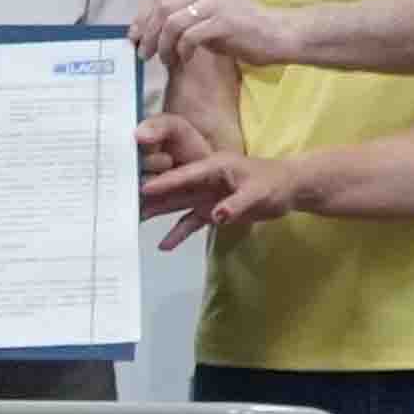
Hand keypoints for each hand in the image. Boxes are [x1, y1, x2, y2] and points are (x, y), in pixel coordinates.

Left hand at [135, 0, 296, 71]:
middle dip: (148, 32)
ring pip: (172, 21)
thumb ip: (180, 12)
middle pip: (162, 6)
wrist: (276, 34)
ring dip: (162, 45)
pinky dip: (181, 51)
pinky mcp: (225, 20)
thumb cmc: (239, 27)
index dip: (143, 16)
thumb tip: (144, 27)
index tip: (133, 36)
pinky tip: (183, 60)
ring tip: (163, 59)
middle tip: (143, 53)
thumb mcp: (206, 12)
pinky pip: (189, 36)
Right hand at [143, 144, 305, 250]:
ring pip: (178, 204)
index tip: (143, 188)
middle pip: (174, 190)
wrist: (289, 189)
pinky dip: (179, 233)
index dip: (165, 182)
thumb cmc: (275, 184)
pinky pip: (192, 221)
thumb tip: (216, 216)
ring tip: (134, 221)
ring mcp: (207, 195)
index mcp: (214, 167)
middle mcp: (205, 180)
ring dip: (158, 213)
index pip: (186, 175)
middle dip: (151, 197)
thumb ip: (236, 205)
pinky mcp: (212, 209)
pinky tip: (164, 245)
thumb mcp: (258, 193)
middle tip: (124, 203)